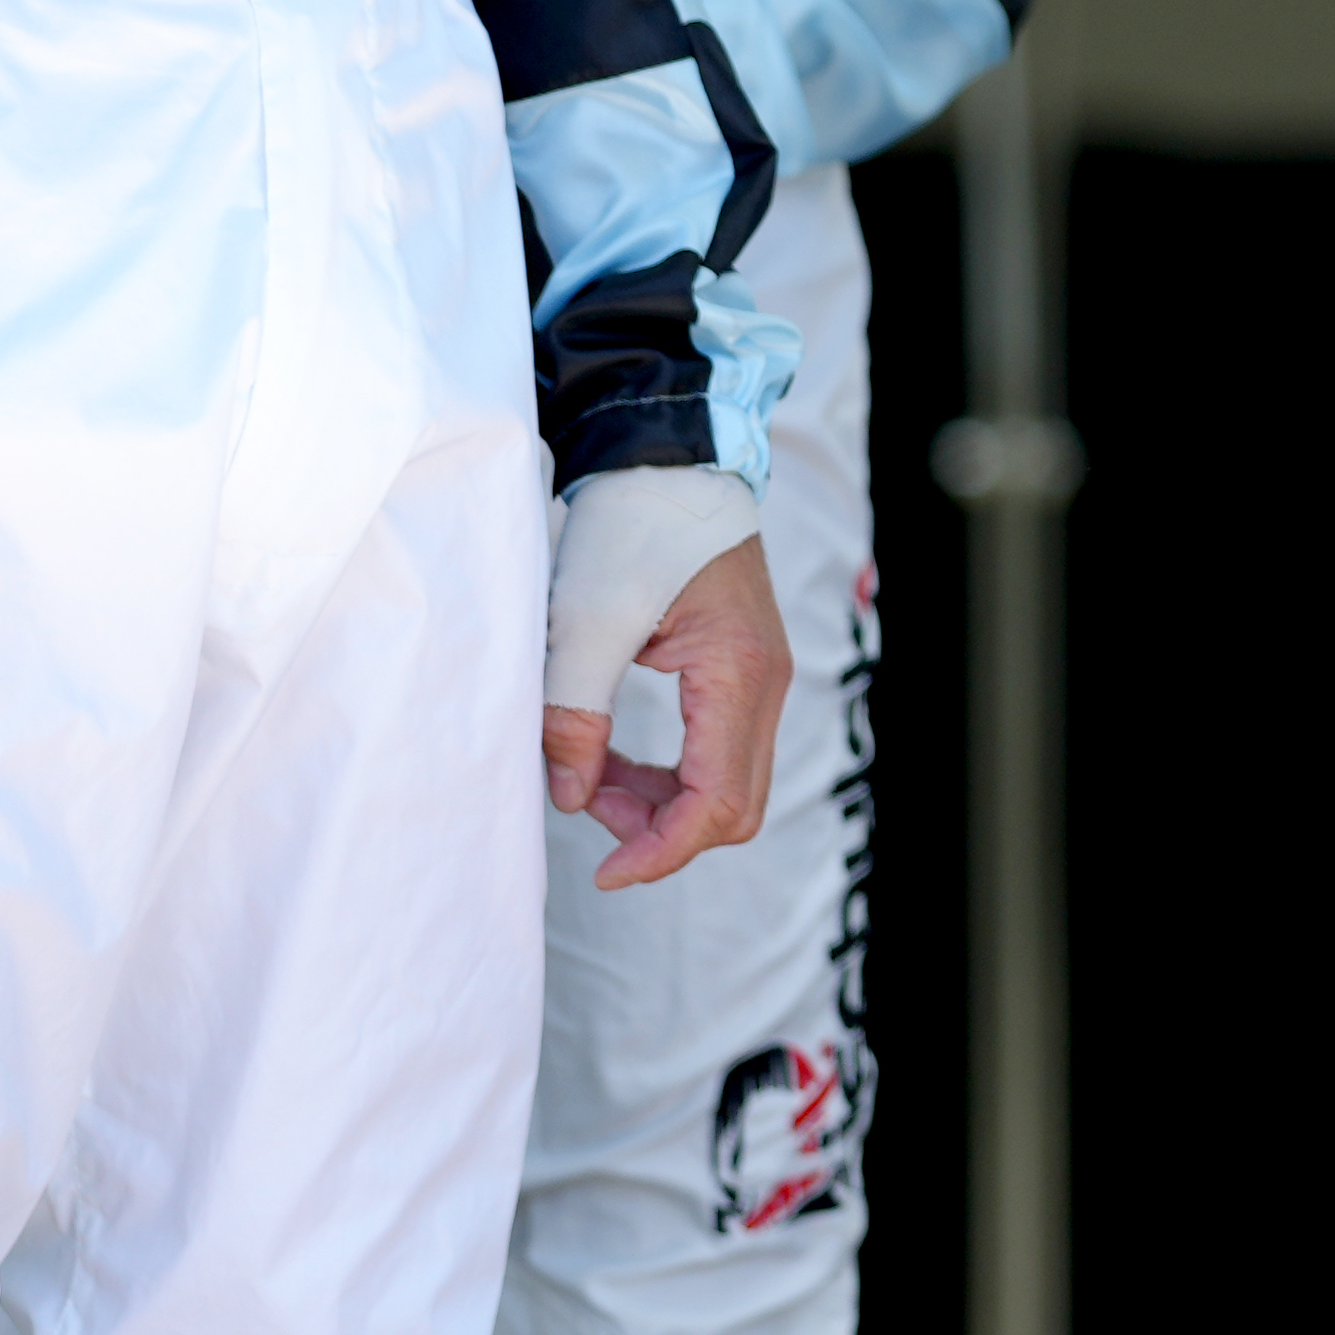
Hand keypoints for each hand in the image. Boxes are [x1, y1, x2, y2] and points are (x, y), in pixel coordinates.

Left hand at [550, 537, 786, 890]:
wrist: (666, 461)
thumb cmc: (633, 527)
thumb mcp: (585, 622)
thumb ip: (574, 714)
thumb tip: (568, 795)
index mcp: (740, 675)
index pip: (718, 803)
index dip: (661, 852)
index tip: (605, 873)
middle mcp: (766, 685)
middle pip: (736, 808)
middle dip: (661, 831)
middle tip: (588, 805)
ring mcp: (760, 680)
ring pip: (727, 785)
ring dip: (661, 804)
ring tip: (590, 777)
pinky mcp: (741, 673)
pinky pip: (716, 753)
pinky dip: (668, 774)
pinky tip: (614, 757)